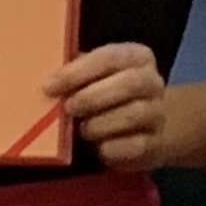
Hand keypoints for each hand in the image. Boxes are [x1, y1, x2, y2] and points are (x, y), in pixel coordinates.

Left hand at [51, 41, 168, 169]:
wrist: (143, 128)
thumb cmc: (108, 94)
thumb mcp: (95, 76)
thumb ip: (76, 74)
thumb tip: (48, 83)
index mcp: (137, 57)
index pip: (110, 57)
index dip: (78, 71)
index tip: (50, 86)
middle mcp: (152, 82)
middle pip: (129, 83)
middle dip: (92, 97)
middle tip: (68, 108)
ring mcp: (157, 113)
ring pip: (132, 115)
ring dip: (99, 124)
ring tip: (81, 130)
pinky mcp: (154, 144)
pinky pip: (134, 146)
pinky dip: (111, 148)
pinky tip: (99, 147)